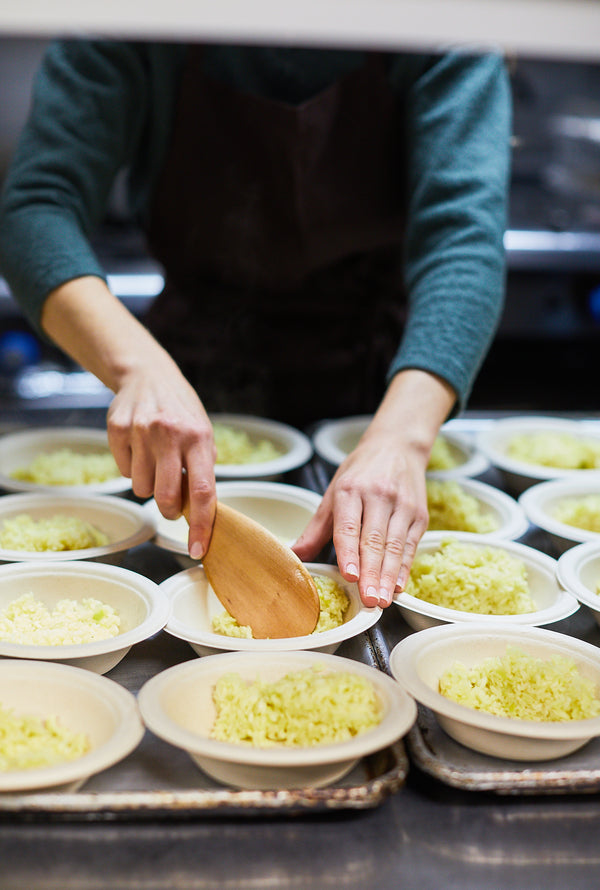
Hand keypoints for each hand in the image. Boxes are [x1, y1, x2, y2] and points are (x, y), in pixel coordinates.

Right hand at [107, 363, 216, 558]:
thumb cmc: (182, 412)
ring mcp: (141, 430)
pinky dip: (131, 468)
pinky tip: (139, 449)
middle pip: (166, 496)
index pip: (203, 491)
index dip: (202, 525)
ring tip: (155, 463)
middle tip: (171, 503)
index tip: (198, 550)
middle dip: (169, 510)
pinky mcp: (117, 428)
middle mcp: (171, 433)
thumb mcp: (203, 433)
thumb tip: (202, 511)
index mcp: (200, 437)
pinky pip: (123, 471)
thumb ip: (203, 468)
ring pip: (140, 488)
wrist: (148, 375)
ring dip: (148, 486)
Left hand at [293, 431, 428, 607]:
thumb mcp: (334, 492)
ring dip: (389, 576)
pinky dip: (404, 568)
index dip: (349, 552)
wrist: (397, 446)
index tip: (349, 575)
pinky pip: (411, 546)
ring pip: (395, 546)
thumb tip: (293, 556)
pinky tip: (398, 586)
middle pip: (374, 541)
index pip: (349, 526)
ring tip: (382, 600)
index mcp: (351, 490)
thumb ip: (316, 529)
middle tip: (369, 601)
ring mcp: (402, 506)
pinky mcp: (419, 515)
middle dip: (371, 573)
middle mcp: (378, 497)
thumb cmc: (361, 472)